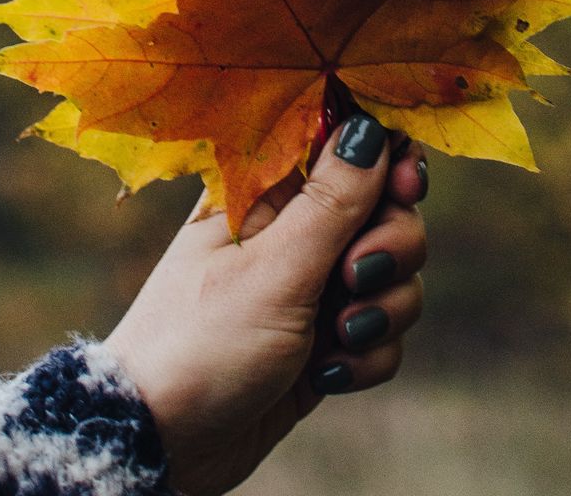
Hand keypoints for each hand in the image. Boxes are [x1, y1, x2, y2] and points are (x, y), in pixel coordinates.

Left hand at [105, 113, 428, 494]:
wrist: (165, 443)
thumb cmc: (202, 343)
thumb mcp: (273, 269)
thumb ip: (332, 202)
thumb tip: (370, 127)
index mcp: (265, 194)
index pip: (344, 148)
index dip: (386, 161)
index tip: (405, 185)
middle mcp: (291, 234)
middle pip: (385, 211)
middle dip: (390, 248)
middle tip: (356, 278)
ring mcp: (310, 288)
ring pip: (392, 276)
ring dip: (382, 309)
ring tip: (337, 338)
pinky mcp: (323, 340)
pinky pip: (380, 332)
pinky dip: (366, 355)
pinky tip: (326, 376)